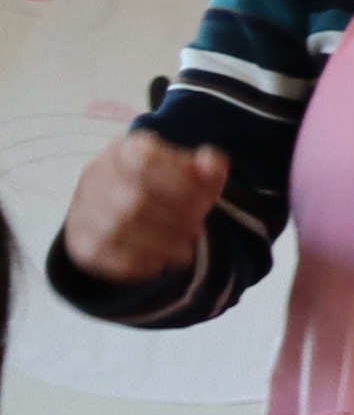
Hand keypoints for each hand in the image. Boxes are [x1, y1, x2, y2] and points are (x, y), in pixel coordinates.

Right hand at [59, 129, 230, 284]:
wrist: (118, 209)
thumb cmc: (164, 187)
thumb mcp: (192, 173)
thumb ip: (208, 167)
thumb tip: (211, 162)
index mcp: (124, 151)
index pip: (145, 160)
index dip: (180, 181)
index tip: (204, 198)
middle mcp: (96, 177)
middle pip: (133, 201)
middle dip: (175, 220)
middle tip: (197, 229)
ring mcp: (83, 211)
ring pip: (118, 231)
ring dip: (162, 245)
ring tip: (184, 249)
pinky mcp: (82, 244)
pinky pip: (108, 257)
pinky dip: (142, 263)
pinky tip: (161, 260)